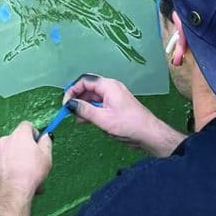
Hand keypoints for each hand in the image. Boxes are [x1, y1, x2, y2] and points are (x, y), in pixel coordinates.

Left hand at [0, 121, 51, 198]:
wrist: (13, 192)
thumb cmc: (31, 172)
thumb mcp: (46, 156)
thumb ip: (46, 142)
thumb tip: (45, 136)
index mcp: (19, 135)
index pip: (27, 125)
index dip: (33, 133)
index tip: (37, 144)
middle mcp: (4, 140)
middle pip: (16, 140)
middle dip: (23, 148)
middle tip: (31, 162)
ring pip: (6, 152)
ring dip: (13, 159)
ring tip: (22, 175)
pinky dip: (4, 169)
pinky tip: (12, 180)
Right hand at [63, 74, 185, 156]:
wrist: (149, 134)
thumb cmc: (128, 125)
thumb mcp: (103, 119)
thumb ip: (84, 110)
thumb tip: (69, 104)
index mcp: (108, 86)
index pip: (84, 80)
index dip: (72, 90)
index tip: (66, 104)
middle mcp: (111, 88)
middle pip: (88, 87)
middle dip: (77, 98)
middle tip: (70, 112)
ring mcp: (114, 97)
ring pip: (93, 97)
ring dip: (84, 106)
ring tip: (79, 120)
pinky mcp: (115, 106)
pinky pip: (99, 104)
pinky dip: (92, 111)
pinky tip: (88, 121)